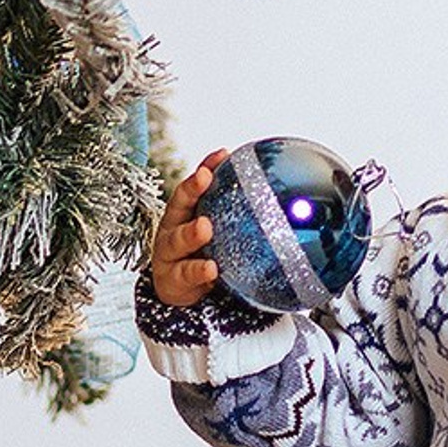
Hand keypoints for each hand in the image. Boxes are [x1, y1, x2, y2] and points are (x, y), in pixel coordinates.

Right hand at [150, 149, 228, 306]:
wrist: (181, 291)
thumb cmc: (202, 254)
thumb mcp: (216, 232)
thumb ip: (234, 214)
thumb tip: (277, 192)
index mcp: (183, 213)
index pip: (194, 185)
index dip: (205, 169)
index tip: (222, 154)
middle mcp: (172, 229)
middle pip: (179, 204)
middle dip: (192, 189)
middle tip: (205, 177)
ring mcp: (169, 254)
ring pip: (178, 241)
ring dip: (191, 233)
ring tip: (204, 228)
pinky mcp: (172, 280)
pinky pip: (186, 274)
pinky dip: (199, 271)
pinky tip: (212, 269)